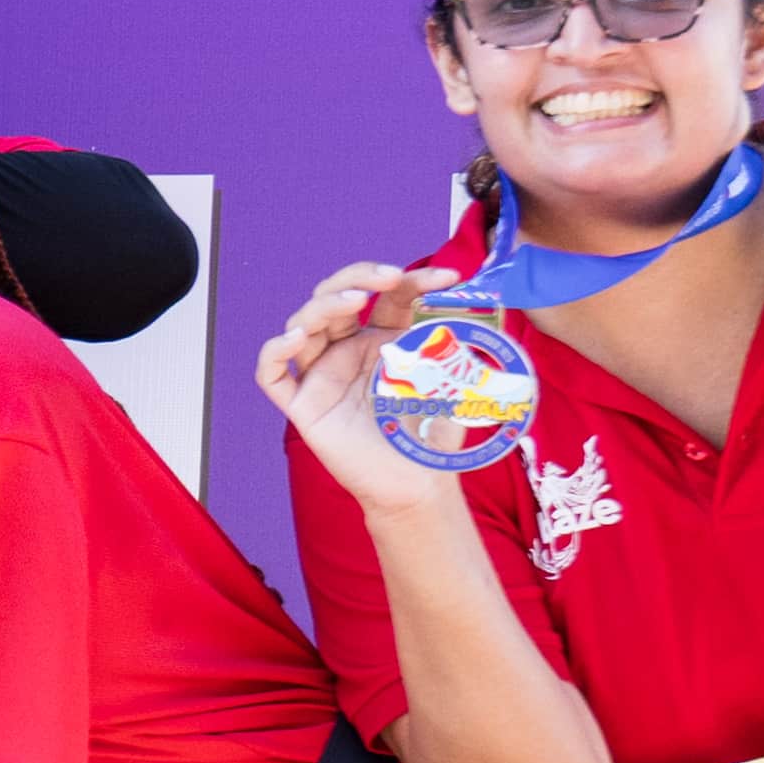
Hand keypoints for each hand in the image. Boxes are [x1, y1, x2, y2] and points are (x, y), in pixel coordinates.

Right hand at [258, 260, 478, 510]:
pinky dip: (275, 352)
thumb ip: (464, 343)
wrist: (418, 486)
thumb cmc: (432, 436)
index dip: (415, 279)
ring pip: (303, 325)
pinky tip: (295, 339)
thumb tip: (490, 303)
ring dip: (323, 304)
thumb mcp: (455, 380)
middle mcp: (346, 351)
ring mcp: (322, 376)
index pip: (389, 296)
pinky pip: (273, 375)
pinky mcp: (303, 405)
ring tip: (353, 301)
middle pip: (335, 297)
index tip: (448, 278)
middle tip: (390, 278)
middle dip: (359, 277)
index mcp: (381, 340)